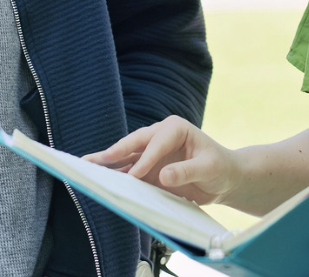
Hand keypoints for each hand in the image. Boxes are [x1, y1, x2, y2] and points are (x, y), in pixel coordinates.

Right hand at [83, 116, 240, 205]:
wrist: (224, 178)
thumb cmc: (220, 168)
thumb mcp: (209, 168)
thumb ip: (186, 171)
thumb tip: (162, 176)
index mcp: (175, 128)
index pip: (155, 142)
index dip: (145, 159)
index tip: (135, 176)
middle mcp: (159, 136)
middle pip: (133, 143)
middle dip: (114, 152)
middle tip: (94, 162)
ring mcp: (151, 153)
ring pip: (125, 156)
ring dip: (106, 162)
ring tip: (84, 167)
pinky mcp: (147, 168)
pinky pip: (128, 171)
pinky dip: (114, 175)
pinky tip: (99, 180)